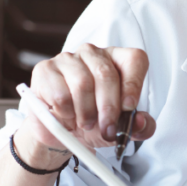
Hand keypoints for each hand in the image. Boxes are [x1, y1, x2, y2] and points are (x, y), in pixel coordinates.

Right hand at [17, 45, 156, 163]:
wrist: (61, 131)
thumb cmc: (96, 121)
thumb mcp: (122, 128)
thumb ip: (141, 127)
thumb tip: (141, 121)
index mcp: (119, 60)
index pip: (134, 59)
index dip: (133, 83)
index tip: (129, 107)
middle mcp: (94, 53)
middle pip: (106, 74)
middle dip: (109, 107)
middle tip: (107, 129)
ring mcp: (68, 58)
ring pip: (82, 84)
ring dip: (86, 112)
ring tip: (86, 123)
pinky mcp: (45, 69)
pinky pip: (59, 94)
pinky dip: (65, 113)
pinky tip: (67, 116)